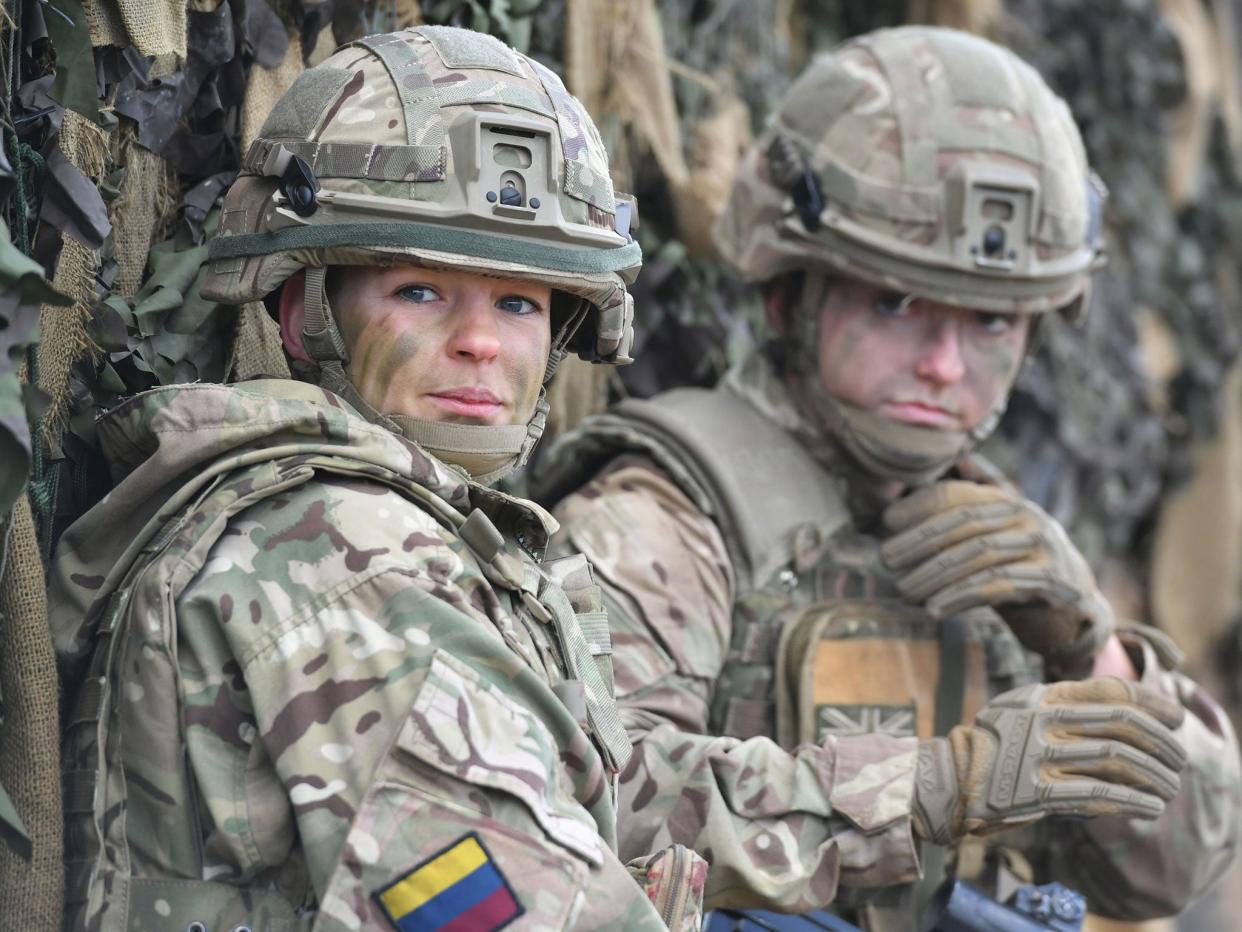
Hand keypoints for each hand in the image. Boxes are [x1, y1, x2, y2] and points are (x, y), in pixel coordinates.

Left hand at [882, 480, 1112, 668]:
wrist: (1071, 614)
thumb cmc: (1013, 574)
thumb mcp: (982, 545)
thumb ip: (950, 528)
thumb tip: (888, 515)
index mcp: (1006, 501)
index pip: (958, 494)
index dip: (920, 505)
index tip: (887, 522)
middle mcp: (1027, 517)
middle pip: (964, 522)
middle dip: (920, 541)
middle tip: (886, 560)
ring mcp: (1043, 547)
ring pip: (978, 554)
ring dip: (934, 573)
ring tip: (904, 591)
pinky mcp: (1052, 581)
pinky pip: (998, 585)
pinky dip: (960, 596)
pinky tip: (934, 609)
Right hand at [911, 678, 1185, 843]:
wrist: (951, 777)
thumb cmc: (993, 743)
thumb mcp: (1023, 706)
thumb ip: (1064, 703)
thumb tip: (1123, 709)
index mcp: (1045, 696)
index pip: (1112, 691)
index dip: (1153, 703)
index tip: (1175, 718)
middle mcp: (1045, 720)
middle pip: (1123, 724)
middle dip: (1161, 743)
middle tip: (1178, 758)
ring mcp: (1041, 755)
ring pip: (1118, 759)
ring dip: (1154, 776)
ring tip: (1169, 787)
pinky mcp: (1039, 791)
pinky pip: (1099, 794)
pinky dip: (1132, 802)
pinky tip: (1148, 807)